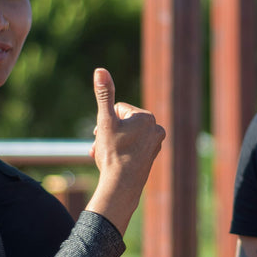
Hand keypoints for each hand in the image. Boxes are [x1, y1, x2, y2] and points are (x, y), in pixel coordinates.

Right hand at [84, 68, 164, 233]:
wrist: (122, 186)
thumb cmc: (113, 153)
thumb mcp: (105, 122)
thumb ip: (104, 95)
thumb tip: (100, 70)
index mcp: (147, 117)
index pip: (118, 110)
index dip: (106, 122)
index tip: (102, 134)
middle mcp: (156, 128)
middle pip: (123, 123)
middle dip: (109, 133)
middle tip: (101, 147)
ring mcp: (156, 144)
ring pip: (127, 136)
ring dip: (113, 142)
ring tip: (105, 156)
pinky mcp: (152, 156)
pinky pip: (133, 147)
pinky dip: (122, 152)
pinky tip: (115, 163)